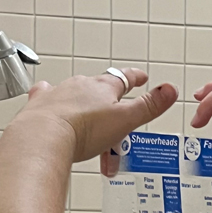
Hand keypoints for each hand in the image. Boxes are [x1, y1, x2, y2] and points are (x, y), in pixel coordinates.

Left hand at [18, 69, 177, 165]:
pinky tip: (52, 106)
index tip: (141, 77)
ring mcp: (59, 94)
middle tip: (115, 112)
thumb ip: (149, 106)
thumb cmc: (84, 129)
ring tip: (88, 121)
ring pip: (75, 94)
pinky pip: (47, 98)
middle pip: (99, 89)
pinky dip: (53, 102)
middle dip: (108, 98)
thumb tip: (170, 89)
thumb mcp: (125, 120)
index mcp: (103, 88)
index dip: (135, 78)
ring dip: (83, 104)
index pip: (124, 78)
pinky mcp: (41, 105)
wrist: (45, 135)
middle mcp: (80, 85)